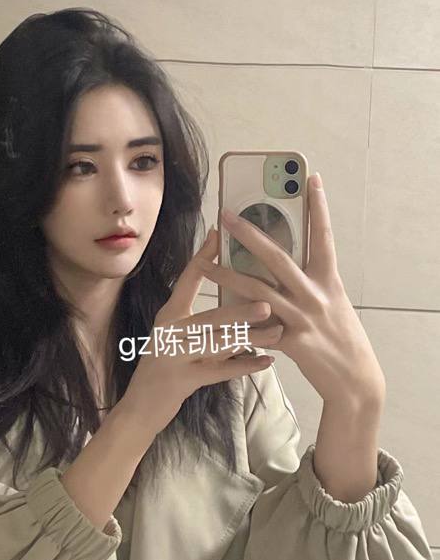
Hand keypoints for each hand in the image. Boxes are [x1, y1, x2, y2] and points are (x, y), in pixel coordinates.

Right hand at [121, 230, 284, 433]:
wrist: (140, 405)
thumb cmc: (164, 364)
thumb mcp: (176, 336)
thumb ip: (202, 319)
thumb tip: (237, 295)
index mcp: (168, 315)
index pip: (186, 280)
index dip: (203, 257)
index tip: (220, 235)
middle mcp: (170, 332)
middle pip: (209, 317)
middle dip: (240, 310)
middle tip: (268, 302)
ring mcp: (176, 357)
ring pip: (218, 344)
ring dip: (251, 338)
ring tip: (277, 331)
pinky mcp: (184, 380)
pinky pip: (220, 372)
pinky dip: (245, 367)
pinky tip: (267, 361)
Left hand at [198, 173, 385, 405]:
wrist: (356, 381)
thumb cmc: (343, 338)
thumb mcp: (335, 303)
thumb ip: (312, 284)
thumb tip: (287, 265)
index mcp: (329, 281)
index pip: (323, 237)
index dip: (318, 207)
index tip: (311, 178)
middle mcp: (317, 295)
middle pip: (279, 257)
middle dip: (250, 233)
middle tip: (227, 213)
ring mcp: (303, 318)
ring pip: (257, 290)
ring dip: (227, 274)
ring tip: (203, 262)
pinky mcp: (291, 343)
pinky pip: (256, 328)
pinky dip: (236, 320)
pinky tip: (214, 313)